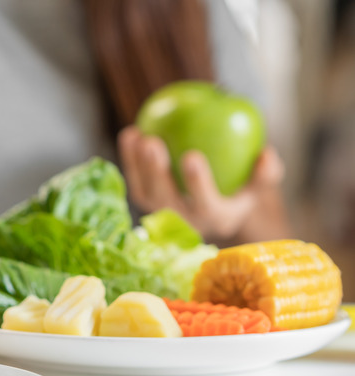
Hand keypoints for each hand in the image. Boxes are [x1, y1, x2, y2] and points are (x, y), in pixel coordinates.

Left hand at [118, 126, 284, 241]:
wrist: (216, 200)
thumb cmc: (241, 185)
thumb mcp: (259, 182)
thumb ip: (267, 172)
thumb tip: (266, 154)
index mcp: (217, 219)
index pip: (206, 205)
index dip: (197, 184)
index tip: (191, 154)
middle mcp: (187, 223)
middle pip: (166, 201)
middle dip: (156, 173)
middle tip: (153, 142)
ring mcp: (163, 215)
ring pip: (145, 193)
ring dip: (137, 165)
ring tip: (138, 135)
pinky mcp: (147, 203)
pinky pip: (135, 181)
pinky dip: (129, 159)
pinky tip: (131, 132)